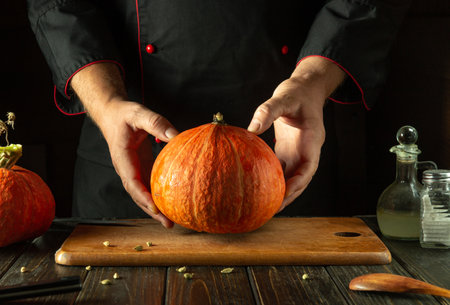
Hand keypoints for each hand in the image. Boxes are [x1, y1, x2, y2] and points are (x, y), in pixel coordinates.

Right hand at [70, 63, 177, 227]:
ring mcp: (133, 170)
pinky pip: (149, 185)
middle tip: (169, 223)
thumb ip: (156, 123)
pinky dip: (158, 196)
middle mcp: (126, 168)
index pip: (132, 181)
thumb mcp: (139, 113)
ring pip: (143, 193)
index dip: (142, 196)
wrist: (112, 114)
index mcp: (122, 157)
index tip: (155, 208)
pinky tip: (172, 203)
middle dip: (152, 210)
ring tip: (172, 221)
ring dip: (155, 208)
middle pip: (138, 194)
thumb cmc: (124, 114)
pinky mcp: (141, 168)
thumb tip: (176, 136)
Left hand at [248, 56, 344, 210]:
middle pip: (301, 178)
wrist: (305, 87)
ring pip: (292, 176)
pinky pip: (283, 168)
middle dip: (290, 194)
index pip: (308, 167)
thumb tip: (252, 128)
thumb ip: (268, 111)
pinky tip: (260, 186)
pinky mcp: (289, 149)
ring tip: (266, 205)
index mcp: (312, 139)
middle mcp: (307, 149)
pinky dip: (274, 178)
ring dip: (282, 190)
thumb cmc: (297, 91)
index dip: (298, 183)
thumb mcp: (284, 97)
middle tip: (272, 209)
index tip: (285, 195)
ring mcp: (299, 151)